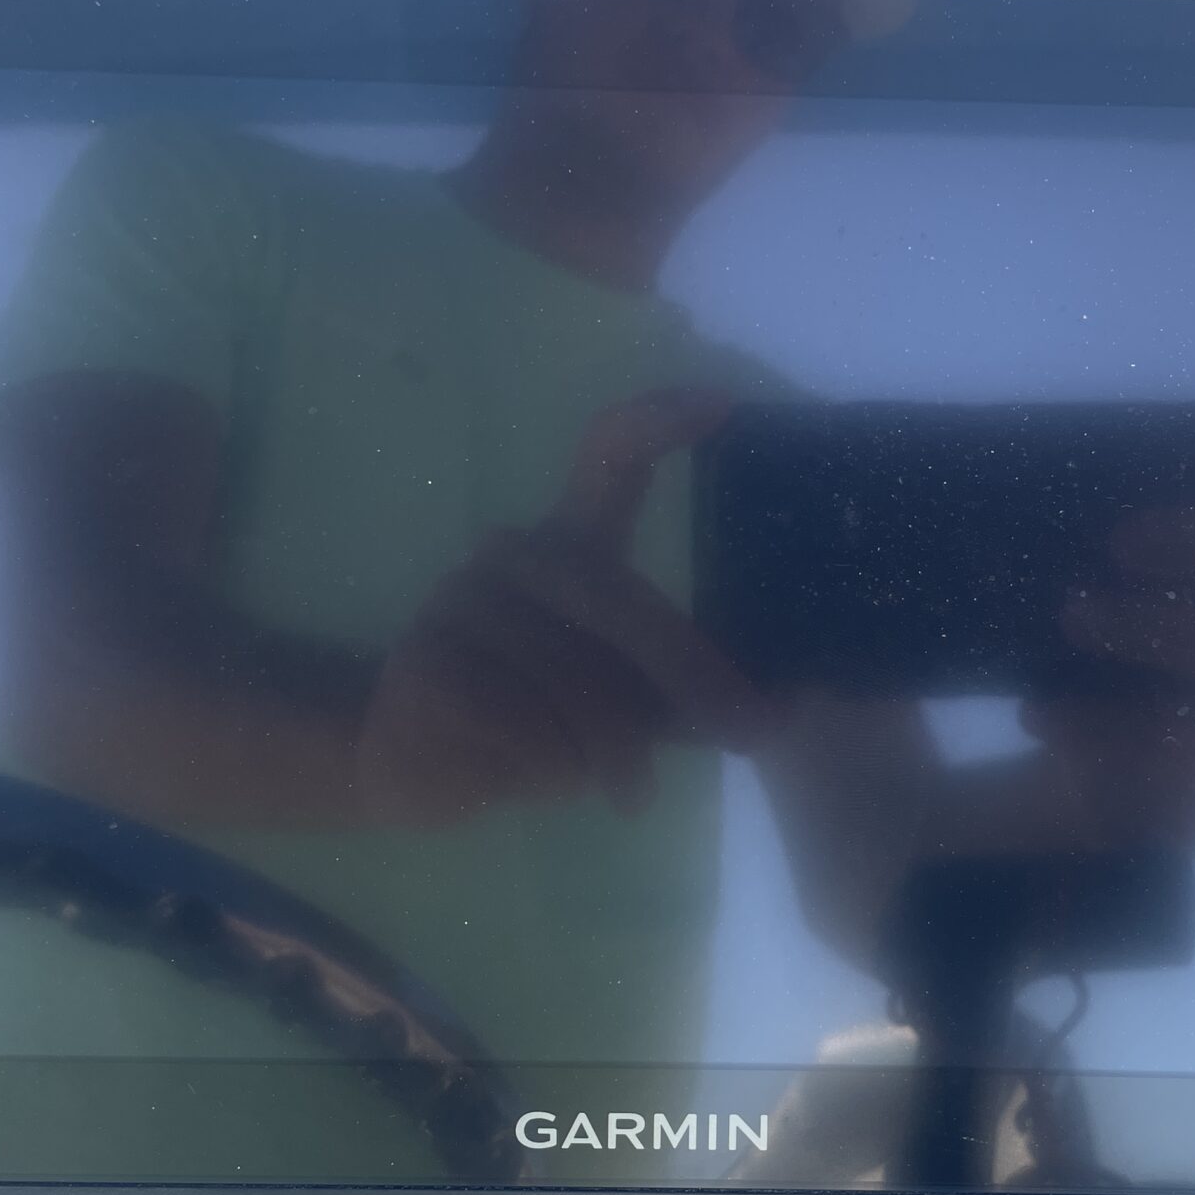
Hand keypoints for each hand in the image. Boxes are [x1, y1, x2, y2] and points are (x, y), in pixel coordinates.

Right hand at [356, 392, 776, 825]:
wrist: (408, 759)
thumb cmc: (533, 718)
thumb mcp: (622, 699)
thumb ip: (686, 692)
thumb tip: (786, 711)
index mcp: (568, 546)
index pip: (607, 459)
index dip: (657, 424)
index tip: (719, 406)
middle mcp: (514, 555)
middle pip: (616, 599)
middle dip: (690, 673)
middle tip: (751, 728)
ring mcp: (463, 603)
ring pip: (575, 679)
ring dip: (614, 749)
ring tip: (626, 788)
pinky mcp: (430, 663)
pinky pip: (524, 722)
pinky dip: (558, 767)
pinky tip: (553, 781)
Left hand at [1027, 405, 1194, 850]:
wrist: (1095, 806)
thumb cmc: (1109, 675)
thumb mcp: (1117, 598)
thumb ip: (1110, 545)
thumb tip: (1004, 481)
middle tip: (1116, 542)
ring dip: (1147, 627)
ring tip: (1069, 619)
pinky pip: (1182, 745)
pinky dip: (1100, 722)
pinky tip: (1039, 714)